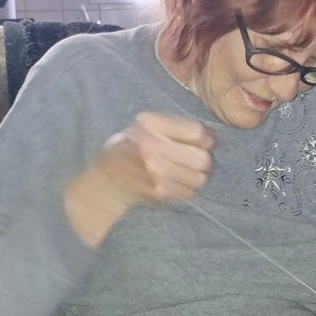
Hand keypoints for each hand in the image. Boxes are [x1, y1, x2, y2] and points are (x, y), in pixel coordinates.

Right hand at [64, 112, 214, 246]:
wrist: (105, 182)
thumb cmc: (128, 151)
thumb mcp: (142, 128)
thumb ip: (172, 127)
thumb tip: (210, 139)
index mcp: (149, 124)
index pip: (197, 132)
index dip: (205, 139)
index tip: (203, 143)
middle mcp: (152, 146)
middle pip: (202, 157)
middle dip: (202, 159)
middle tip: (193, 160)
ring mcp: (156, 171)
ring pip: (199, 177)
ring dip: (196, 176)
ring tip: (182, 172)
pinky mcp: (159, 191)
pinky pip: (190, 191)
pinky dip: (186, 189)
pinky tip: (173, 183)